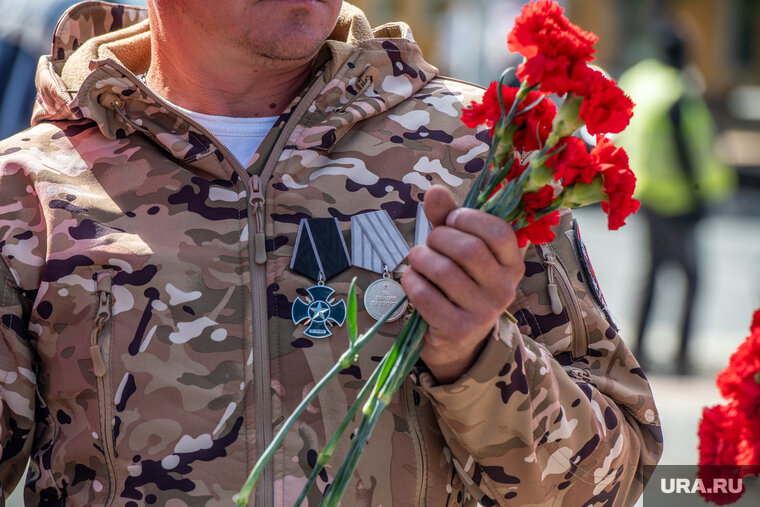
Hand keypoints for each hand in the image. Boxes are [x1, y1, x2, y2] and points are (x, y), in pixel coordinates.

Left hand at [401, 185, 524, 383]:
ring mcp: (484, 312)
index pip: (498, 232)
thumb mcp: (458, 249)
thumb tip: (435, 191)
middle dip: (438, 237)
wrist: (455, 339)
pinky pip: (426, 295)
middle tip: (429, 243)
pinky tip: (412, 280)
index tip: (450, 221)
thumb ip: (449, 219)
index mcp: (512, 264)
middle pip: (468, 250)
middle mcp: (505, 289)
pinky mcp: (458, 329)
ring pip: (443, 271)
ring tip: (417, 260)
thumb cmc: (457, 284)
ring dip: (420, 258)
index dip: (468, 219)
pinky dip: (411, 282)